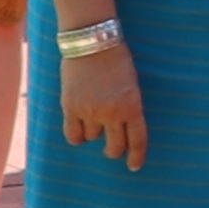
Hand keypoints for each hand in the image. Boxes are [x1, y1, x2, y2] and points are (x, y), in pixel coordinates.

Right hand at [60, 24, 148, 173]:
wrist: (92, 40)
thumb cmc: (116, 59)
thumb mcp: (132, 84)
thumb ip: (128, 107)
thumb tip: (124, 130)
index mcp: (133, 106)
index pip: (137, 141)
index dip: (136, 157)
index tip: (134, 166)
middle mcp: (112, 112)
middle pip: (114, 147)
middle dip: (114, 150)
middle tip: (112, 145)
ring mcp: (90, 111)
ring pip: (92, 138)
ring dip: (94, 132)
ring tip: (93, 115)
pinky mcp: (71, 107)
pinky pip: (73, 135)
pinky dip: (76, 136)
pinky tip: (79, 127)